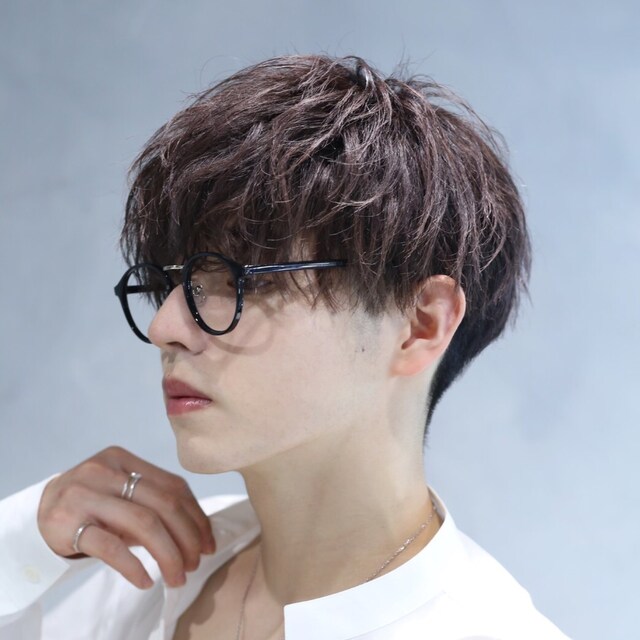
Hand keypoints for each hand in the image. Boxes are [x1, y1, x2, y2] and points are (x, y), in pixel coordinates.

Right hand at [37, 446, 215, 588]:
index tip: (208, 542)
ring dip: (168, 554)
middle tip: (195, 564)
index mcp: (125, 459)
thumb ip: (155, 503)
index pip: (173, 486)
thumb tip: (199, 534)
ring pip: (143, 524)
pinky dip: (134, 566)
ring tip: (176, 576)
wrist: (36, 513)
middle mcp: (106, 471)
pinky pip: (111, 547)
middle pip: (163, 504)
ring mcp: (86, 495)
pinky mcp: (68, 523)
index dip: (197, 517)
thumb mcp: (122, 494)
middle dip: (187, 538)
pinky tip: (146, 580)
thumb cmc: (92, 504)